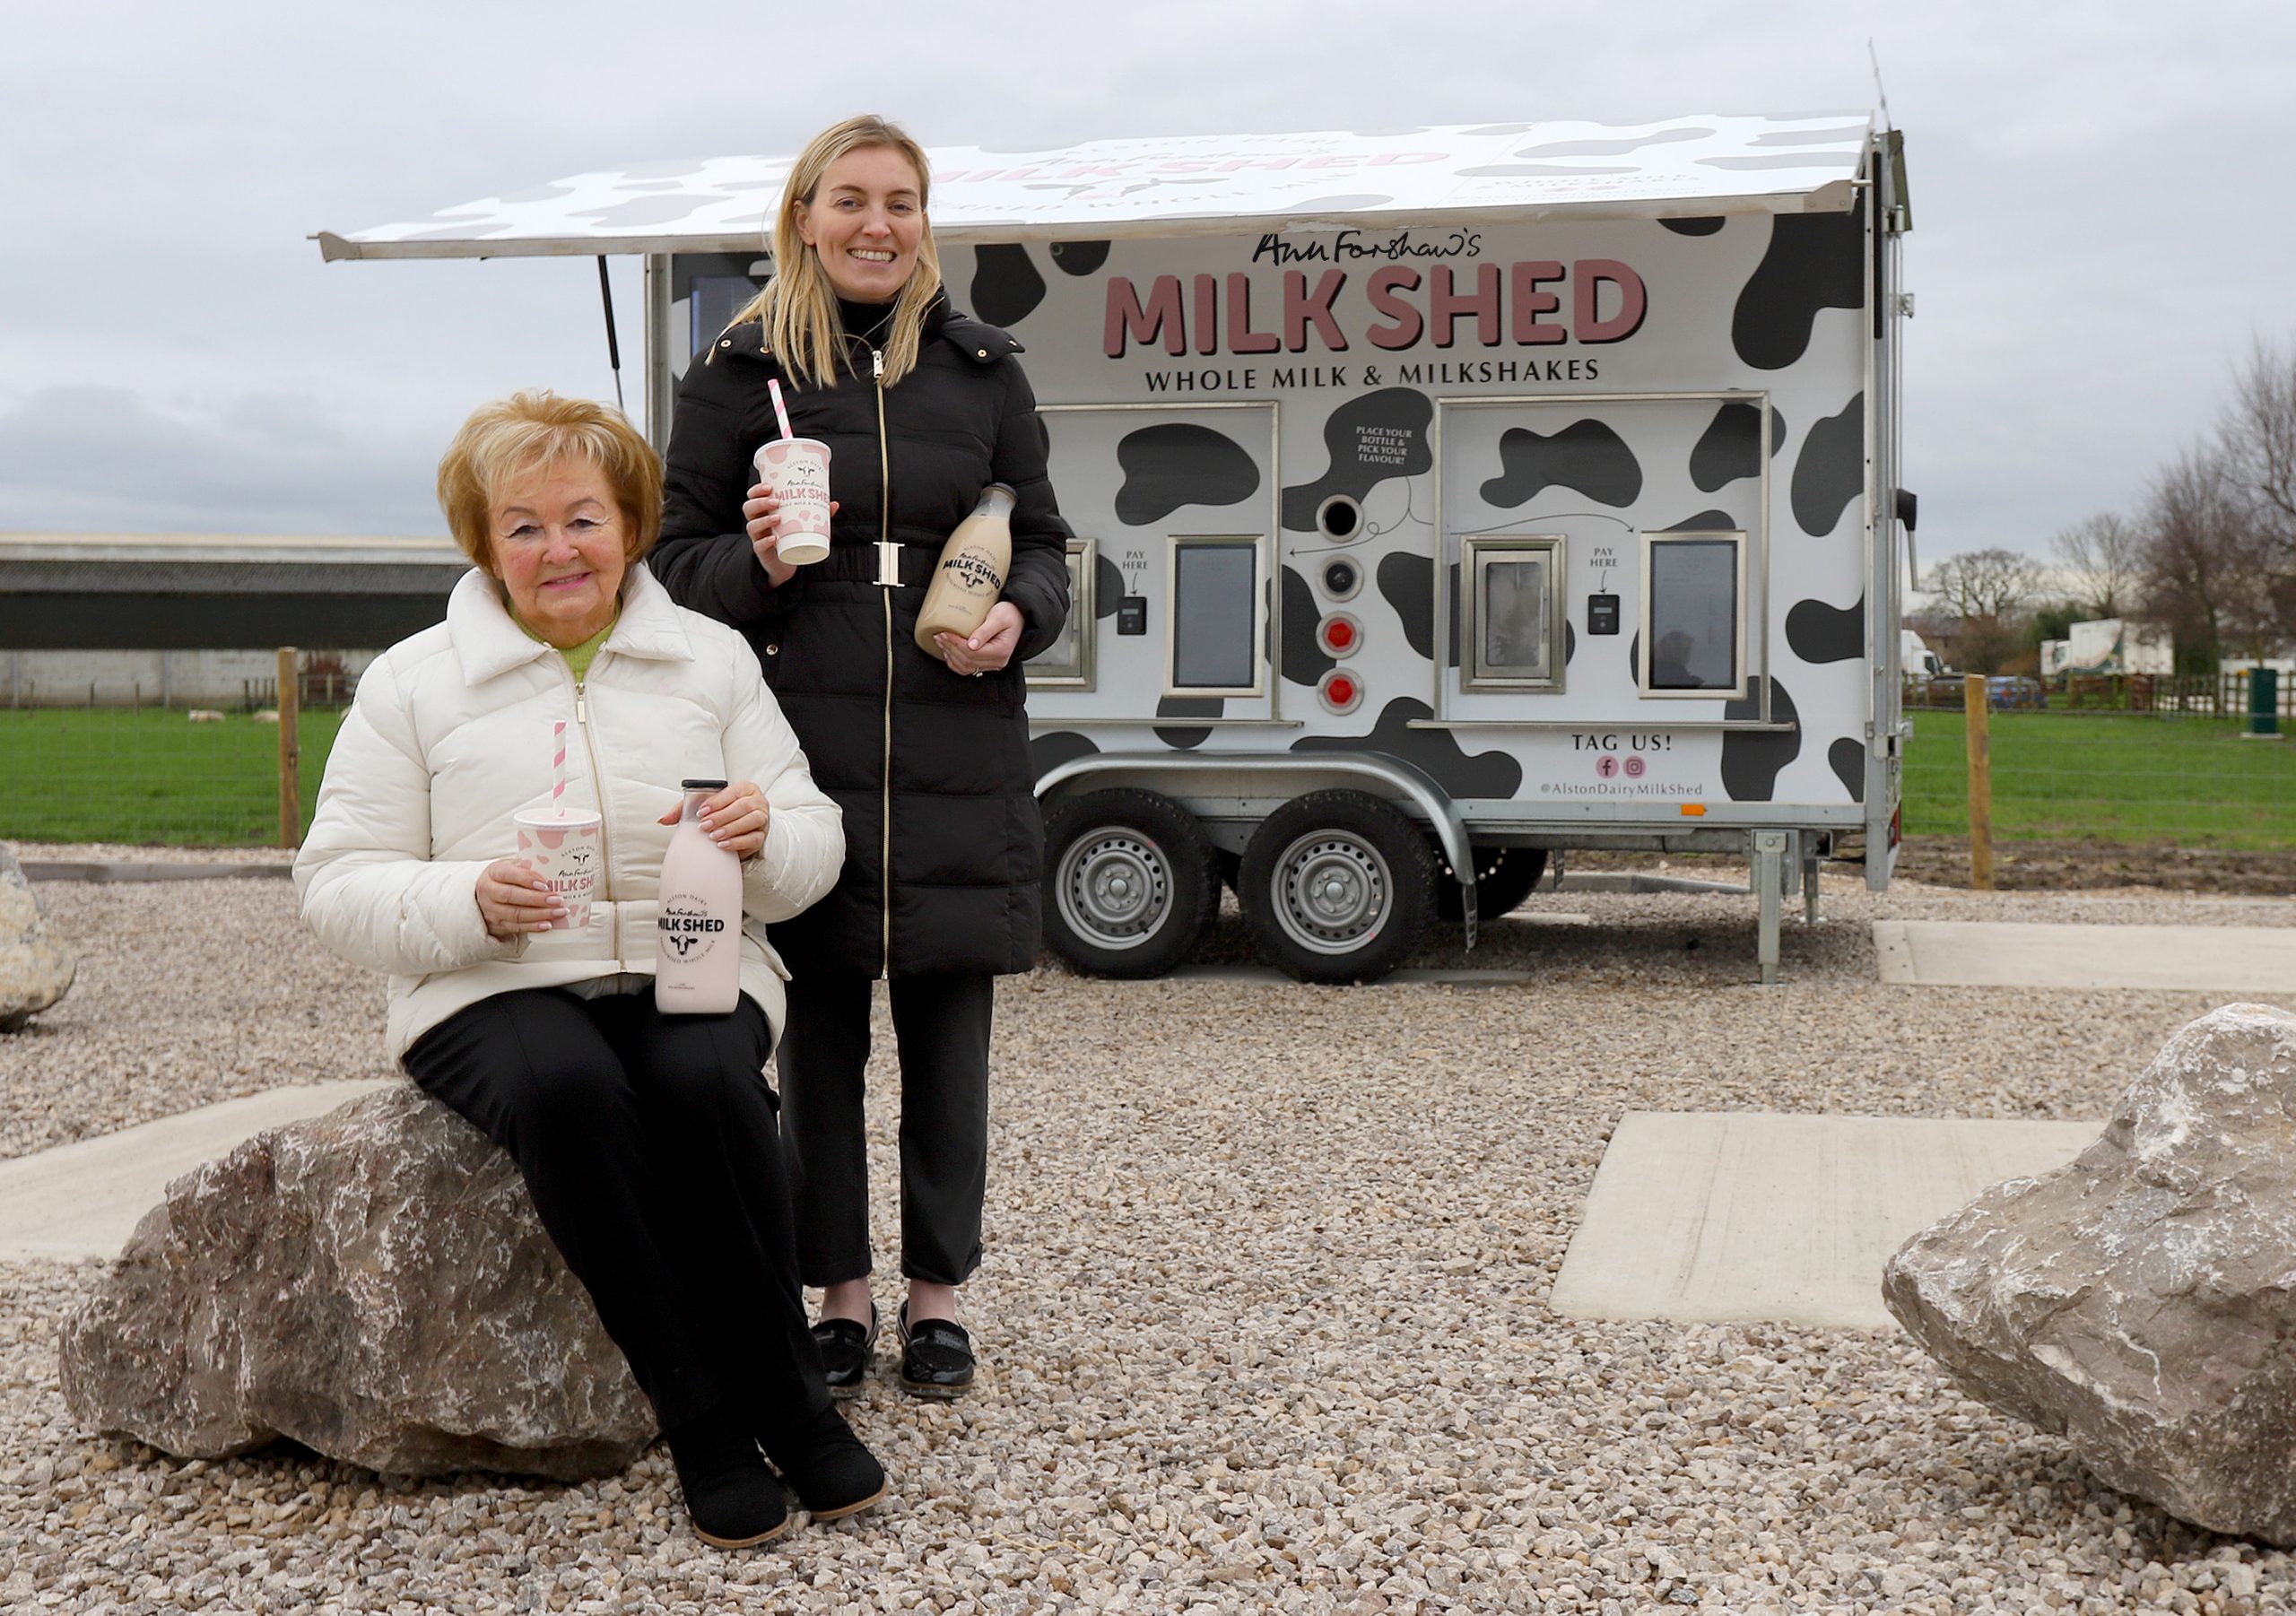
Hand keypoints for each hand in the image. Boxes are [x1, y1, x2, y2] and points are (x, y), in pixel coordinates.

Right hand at [476, 859, 564, 939]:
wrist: (486, 897)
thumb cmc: (505, 879)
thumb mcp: (512, 867)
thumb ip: (527, 868)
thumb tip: (552, 872)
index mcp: (493, 872)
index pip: (508, 874)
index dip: (527, 879)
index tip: (545, 884)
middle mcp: (488, 891)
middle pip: (512, 896)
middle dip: (537, 899)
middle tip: (557, 900)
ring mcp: (491, 910)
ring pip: (515, 914)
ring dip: (540, 914)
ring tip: (559, 912)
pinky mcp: (496, 925)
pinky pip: (516, 927)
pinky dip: (533, 927)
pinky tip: (547, 924)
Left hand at [656, 780, 770, 859]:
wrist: (741, 828)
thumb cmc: (723, 812)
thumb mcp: (705, 807)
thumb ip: (684, 809)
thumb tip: (663, 819)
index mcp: (745, 788)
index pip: (732, 792)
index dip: (716, 802)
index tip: (701, 812)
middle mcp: (757, 801)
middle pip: (743, 806)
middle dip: (722, 816)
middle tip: (704, 826)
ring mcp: (762, 819)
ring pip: (751, 821)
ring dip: (731, 828)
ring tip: (713, 836)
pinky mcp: (762, 836)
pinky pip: (753, 838)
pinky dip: (738, 842)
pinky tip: (723, 845)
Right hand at [745, 483, 838, 585]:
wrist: (785, 562)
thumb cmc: (790, 537)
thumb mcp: (801, 522)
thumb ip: (816, 513)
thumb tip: (834, 504)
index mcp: (764, 511)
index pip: (753, 496)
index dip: (757, 490)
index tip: (768, 486)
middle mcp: (757, 521)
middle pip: (748, 508)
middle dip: (760, 502)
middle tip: (776, 501)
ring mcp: (758, 537)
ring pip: (752, 526)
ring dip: (763, 520)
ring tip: (778, 518)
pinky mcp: (762, 551)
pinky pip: (758, 546)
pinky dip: (765, 542)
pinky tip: (774, 539)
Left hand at [936, 602, 1024, 676]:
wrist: (1019, 616)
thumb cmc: (1010, 614)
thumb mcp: (999, 617)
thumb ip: (985, 631)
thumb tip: (972, 644)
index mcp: (1001, 651)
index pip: (972, 652)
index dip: (955, 644)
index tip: (944, 633)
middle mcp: (998, 661)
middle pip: (967, 661)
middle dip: (950, 648)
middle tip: (939, 635)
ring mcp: (992, 664)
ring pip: (966, 667)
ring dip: (951, 656)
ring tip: (941, 642)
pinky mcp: (987, 663)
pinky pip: (968, 668)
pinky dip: (955, 662)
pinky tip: (948, 652)